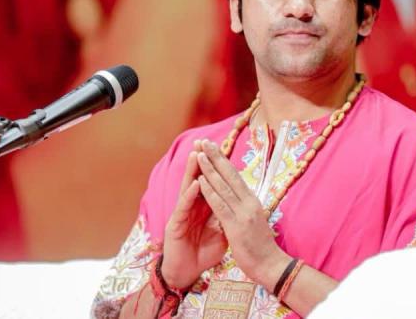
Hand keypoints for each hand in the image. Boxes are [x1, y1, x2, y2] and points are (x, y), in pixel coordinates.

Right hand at [162, 140, 227, 289]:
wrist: (187, 273)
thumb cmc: (202, 253)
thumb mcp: (221, 234)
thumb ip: (227, 218)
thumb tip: (240, 207)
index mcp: (204, 208)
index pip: (211, 183)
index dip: (216, 168)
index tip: (224, 151)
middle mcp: (192, 207)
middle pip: (198, 179)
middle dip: (202, 162)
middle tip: (206, 142)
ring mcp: (182, 214)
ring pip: (188, 188)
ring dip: (193, 171)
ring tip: (198, 154)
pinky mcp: (175, 225)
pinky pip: (184, 207)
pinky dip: (190, 195)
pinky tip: (196, 183)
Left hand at [196, 140, 290, 288]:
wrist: (271, 266)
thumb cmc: (261, 246)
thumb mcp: (254, 220)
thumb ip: (246, 207)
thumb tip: (239, 195)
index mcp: (252, 201)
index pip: (235, 176)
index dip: (223, 160)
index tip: (213, 147)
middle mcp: (249, 202)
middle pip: (230, 175)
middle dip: (216, 157)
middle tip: (204, 141)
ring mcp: (243, 213)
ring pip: (223, 186)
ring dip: (210, 169)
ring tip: (200, 154)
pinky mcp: (236, 226)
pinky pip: (220, 205)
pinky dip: (209, 192)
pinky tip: (200, 181)